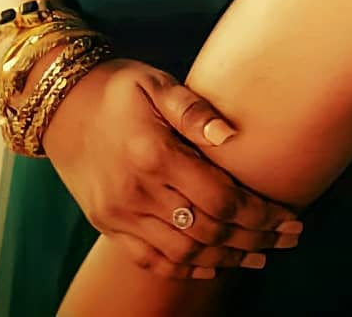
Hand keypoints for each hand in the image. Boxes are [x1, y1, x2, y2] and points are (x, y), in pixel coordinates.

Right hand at [41, 57, 303, 279]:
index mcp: (154, 153)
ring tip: (261, 255)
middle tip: (290, 239)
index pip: (221, 198)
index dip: (262, 213)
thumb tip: (232, 136)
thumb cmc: (116, 86)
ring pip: (184, 253)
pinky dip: (185, 269)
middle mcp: (137, 191)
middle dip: (256, 239)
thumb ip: (194, 110)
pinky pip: (151, 260)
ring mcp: (119, 214)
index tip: (292, 217)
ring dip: (228, 258)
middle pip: (210, 231)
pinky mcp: (107, 224)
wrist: (59, 102)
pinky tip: (213, 266)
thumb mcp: (155, 82)